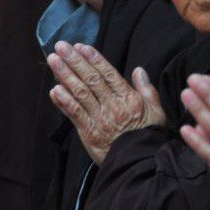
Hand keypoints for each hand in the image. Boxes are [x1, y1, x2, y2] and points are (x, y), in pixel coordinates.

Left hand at [47, 41, 164, 164]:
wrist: (139, 162)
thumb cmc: (149, 135)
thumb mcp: (156, 110)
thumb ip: (146, 89)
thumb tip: (139, 70)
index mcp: (129, 98)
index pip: (108, 74)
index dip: (94, 59)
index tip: (81, 46)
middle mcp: (112, 106)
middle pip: (91, 79)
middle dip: (74, 61)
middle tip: (61, 46)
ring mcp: (99, 119)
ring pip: (80, 93)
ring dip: (65, 75)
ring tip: (53, 60)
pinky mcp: (89, 133)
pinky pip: (74, 114)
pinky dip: (63, 101)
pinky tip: (54, 89)